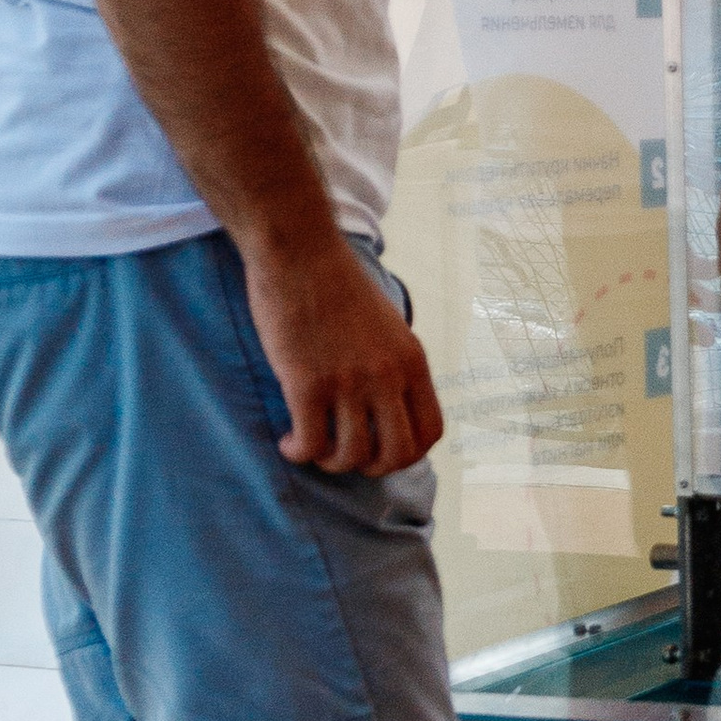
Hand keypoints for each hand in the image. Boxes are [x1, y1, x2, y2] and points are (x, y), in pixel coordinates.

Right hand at [241, 233, 442, 474]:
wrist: (300, 252)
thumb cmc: (337, 284)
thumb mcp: (387, 325)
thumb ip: (393, 364)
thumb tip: (389, 403)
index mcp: (412, 361)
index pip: (431, 431)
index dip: (409, 454)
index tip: (382, 450)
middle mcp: (387, 376)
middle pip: (396, 454)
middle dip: (371, 467)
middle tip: (347, 456)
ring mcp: (349, 382)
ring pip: (351, 455)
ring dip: (330, 462)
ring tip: (313, 447)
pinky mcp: (307, 383)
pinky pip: (310, 443)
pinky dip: (299, 453)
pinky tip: (289, 442)